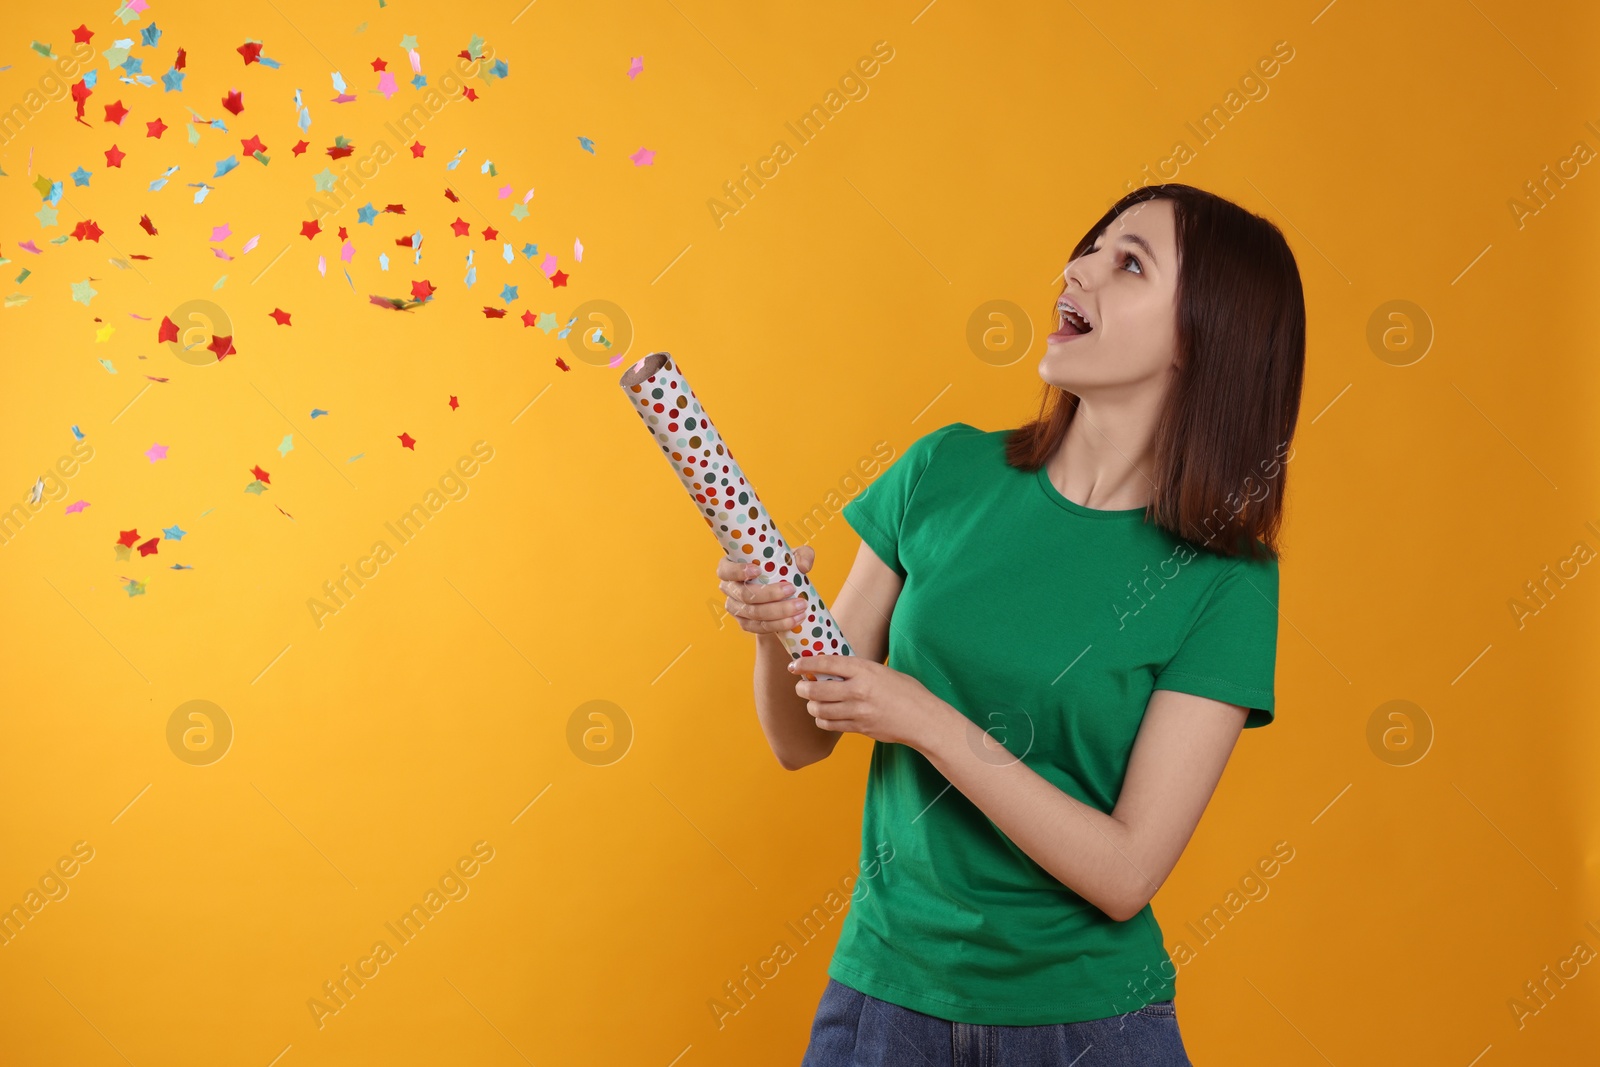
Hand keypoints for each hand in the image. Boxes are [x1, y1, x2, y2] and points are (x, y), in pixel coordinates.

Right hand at [715, 545, 813, 635]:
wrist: (781, 593)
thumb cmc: (780, 568)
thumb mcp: (792, 557)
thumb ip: (802, 555)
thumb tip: (803, 567)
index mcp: (730, 568)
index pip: (726, 570)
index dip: (738, 571)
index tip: (757, 570)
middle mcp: (729, 589)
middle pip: (744, 595)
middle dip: (769, 594)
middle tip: (791, 589)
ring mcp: (735, 608)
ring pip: (754, 614)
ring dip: (778, 612)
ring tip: (800, 607)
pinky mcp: (745, 623)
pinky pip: (760, 627)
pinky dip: (779, 624)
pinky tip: (795, 620)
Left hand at [787, 654, 946, 749]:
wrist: (923, 719)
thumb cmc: (907, 691)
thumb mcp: (882, 671)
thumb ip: (859, 670)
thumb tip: (832, 668)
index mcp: (865, 670)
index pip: (826, 663)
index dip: (806, 663)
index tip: (794, 664)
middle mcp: (858, 690)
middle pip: (817, 689)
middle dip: (803, 688)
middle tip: (801, 686)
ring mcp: (858, 712)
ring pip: (820, 710)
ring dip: (811, 705)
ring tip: (813, 702)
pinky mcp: (859, 728)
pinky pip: (830, 725)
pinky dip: (822, 720)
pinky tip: (825, 716)